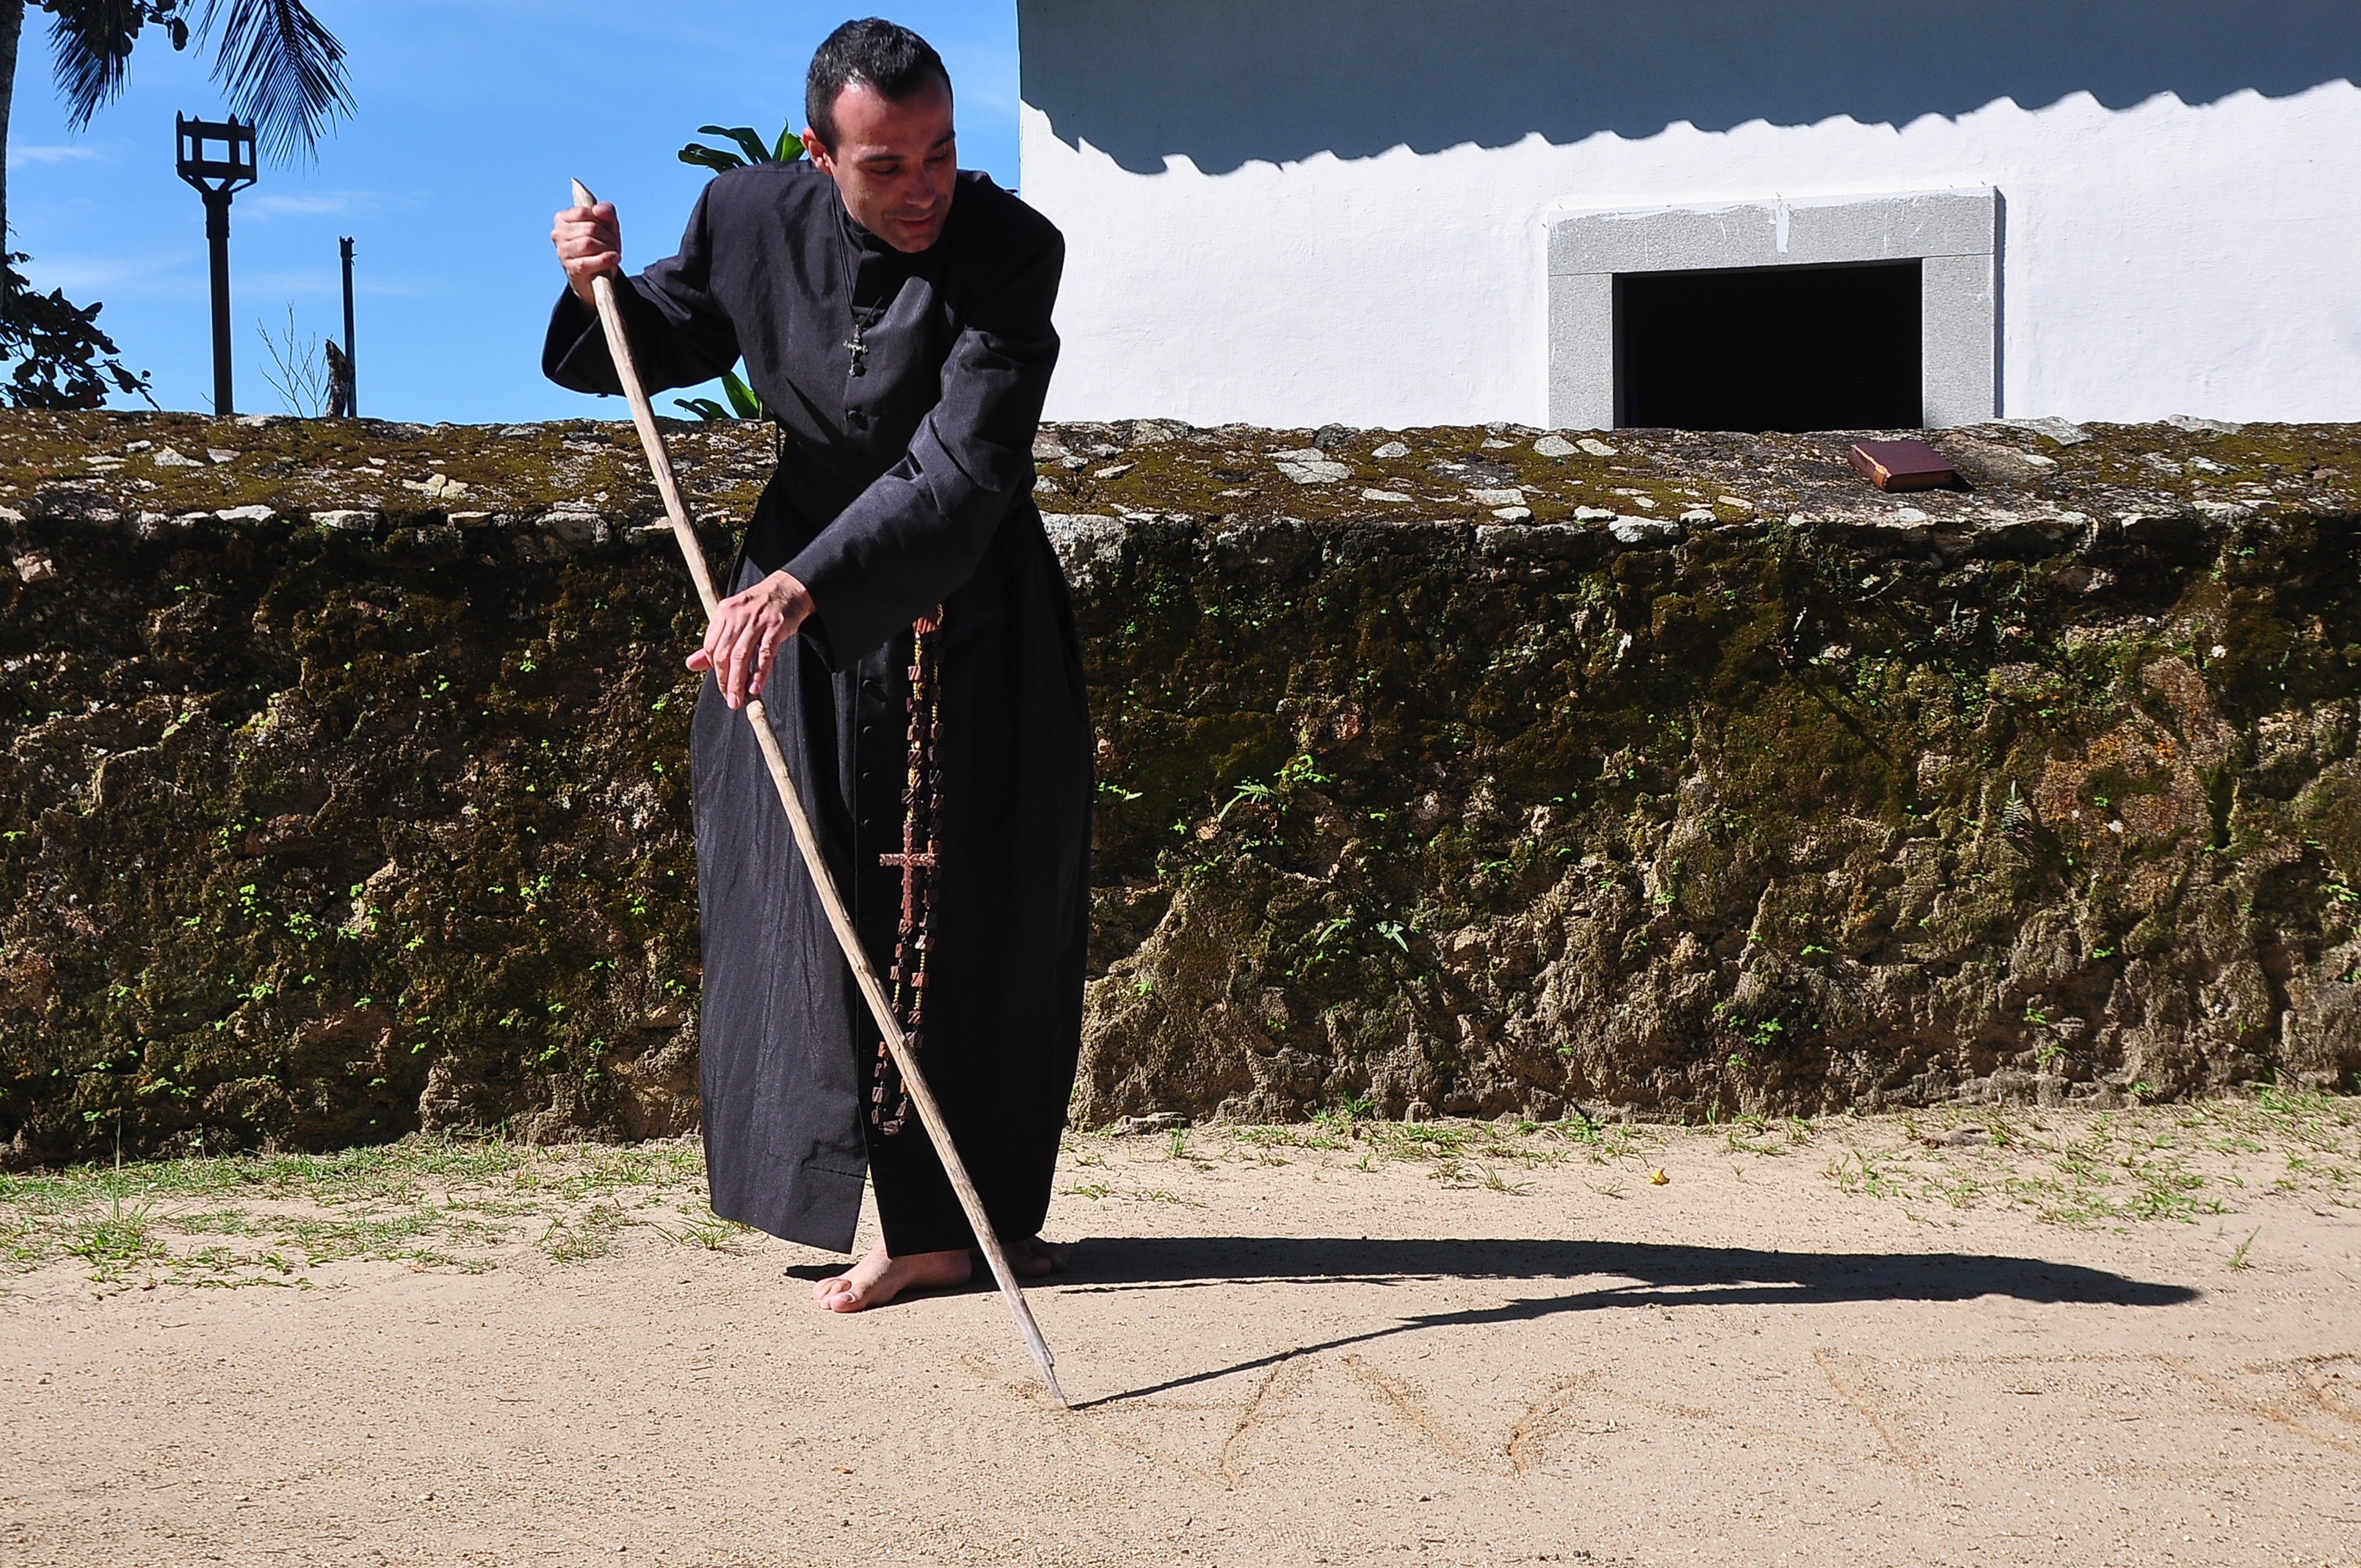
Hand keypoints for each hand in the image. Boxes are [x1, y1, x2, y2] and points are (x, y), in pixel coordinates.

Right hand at [551, 199, 620, 304]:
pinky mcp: (571, 269)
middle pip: (590, 228)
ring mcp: (562, 252)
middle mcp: (558, 235)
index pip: (583, 212)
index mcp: (562, 219)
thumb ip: (606, 211)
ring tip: (613, 253)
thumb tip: (599, 210)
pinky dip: (604, 260)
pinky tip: (613, 259)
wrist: (598, 279)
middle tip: (613, 244)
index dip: (601, 219)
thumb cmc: (600, 247)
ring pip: (588, 243)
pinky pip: (586, 262)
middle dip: (608, 236)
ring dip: (607, 248)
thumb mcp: (607, 225)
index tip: (608, 228)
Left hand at [687, 570, 813, 708]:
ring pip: (741, 656)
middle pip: (724, 654)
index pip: (711, 646)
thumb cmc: (759, 608)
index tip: (722, 685)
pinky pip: (765, 654)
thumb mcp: (733, 619)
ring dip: (738, 682)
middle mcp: (738, 616)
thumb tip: (690, 665)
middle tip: (730, 701)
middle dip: (724, 681)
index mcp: (724, 612)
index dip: (714, 669)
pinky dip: (759, 673)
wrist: (788, 588)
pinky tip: (755, 688)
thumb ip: (714, 642)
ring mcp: (758, 621)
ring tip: (738, 700)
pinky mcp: (776, 627)